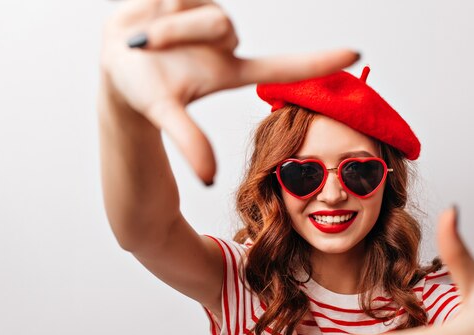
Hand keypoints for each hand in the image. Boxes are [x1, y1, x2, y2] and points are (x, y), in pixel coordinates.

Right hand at [100, 0, 358, 183]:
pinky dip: (161, 3)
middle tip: (151, 44)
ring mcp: (207, 12)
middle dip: (184, 32)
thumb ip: (190, 141)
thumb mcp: (166, 114)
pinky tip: (150, 16)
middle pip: (221, 24)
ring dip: (168, 22)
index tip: (357, 55)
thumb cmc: (146, 95)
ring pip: (200, 4)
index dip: (317, 61)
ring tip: (145, 36)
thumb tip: (208, 178)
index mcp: (231, 69)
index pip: (283, 66)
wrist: (116, 67)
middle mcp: (225, 39)